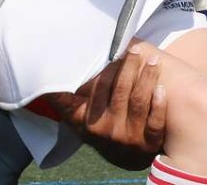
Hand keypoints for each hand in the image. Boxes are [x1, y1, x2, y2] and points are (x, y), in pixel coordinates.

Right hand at [47, 43, 166, 169]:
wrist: (128, 156)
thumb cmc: (104, 124)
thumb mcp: (82, 116)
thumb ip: (68, 99)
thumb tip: (45, 79)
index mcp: (88, 121)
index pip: (93, 94)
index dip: (100, 75)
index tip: (108, 54)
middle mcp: (107, 129)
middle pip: (119, 92)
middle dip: (128, 68)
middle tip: (136, 50)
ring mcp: (128, 137)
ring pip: (138, 102)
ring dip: (146, 78)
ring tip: (153, 60)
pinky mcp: (149, 142)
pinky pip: (155, 122)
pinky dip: (159, 104)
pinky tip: (162, 88)